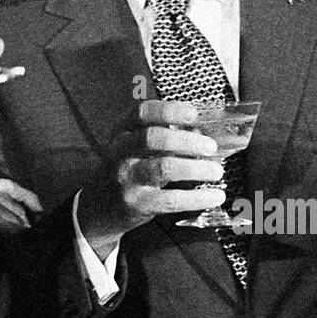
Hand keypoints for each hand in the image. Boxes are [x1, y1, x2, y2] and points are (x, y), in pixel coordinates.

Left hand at [0, 178, 43, 317]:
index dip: (27, 246)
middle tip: (33, 254)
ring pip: (17, 204)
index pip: (18, 233)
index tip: (32, 261)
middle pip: (20, 219)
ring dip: (28, 219)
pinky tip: (35, 206)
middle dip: (28, 235)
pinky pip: (8, 185)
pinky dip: (24, 195)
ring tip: (36, 236)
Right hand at [76, 100, 223, 259]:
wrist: (100, 207)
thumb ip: (163, 137)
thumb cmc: (127, 170)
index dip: (169, 110)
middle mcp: (120, 152)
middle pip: (153, 138)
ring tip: (217, 171)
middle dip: (187, 140)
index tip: (193, 114)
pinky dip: (198, 197)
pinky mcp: (137, 203)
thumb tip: (203, 133)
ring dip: (196, 168)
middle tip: (211, 147)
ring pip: (164, 168)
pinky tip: (215, 196)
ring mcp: (127, 178)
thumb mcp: (135, 148)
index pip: (142, 113)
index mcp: (122, 131)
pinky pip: (171, 199)